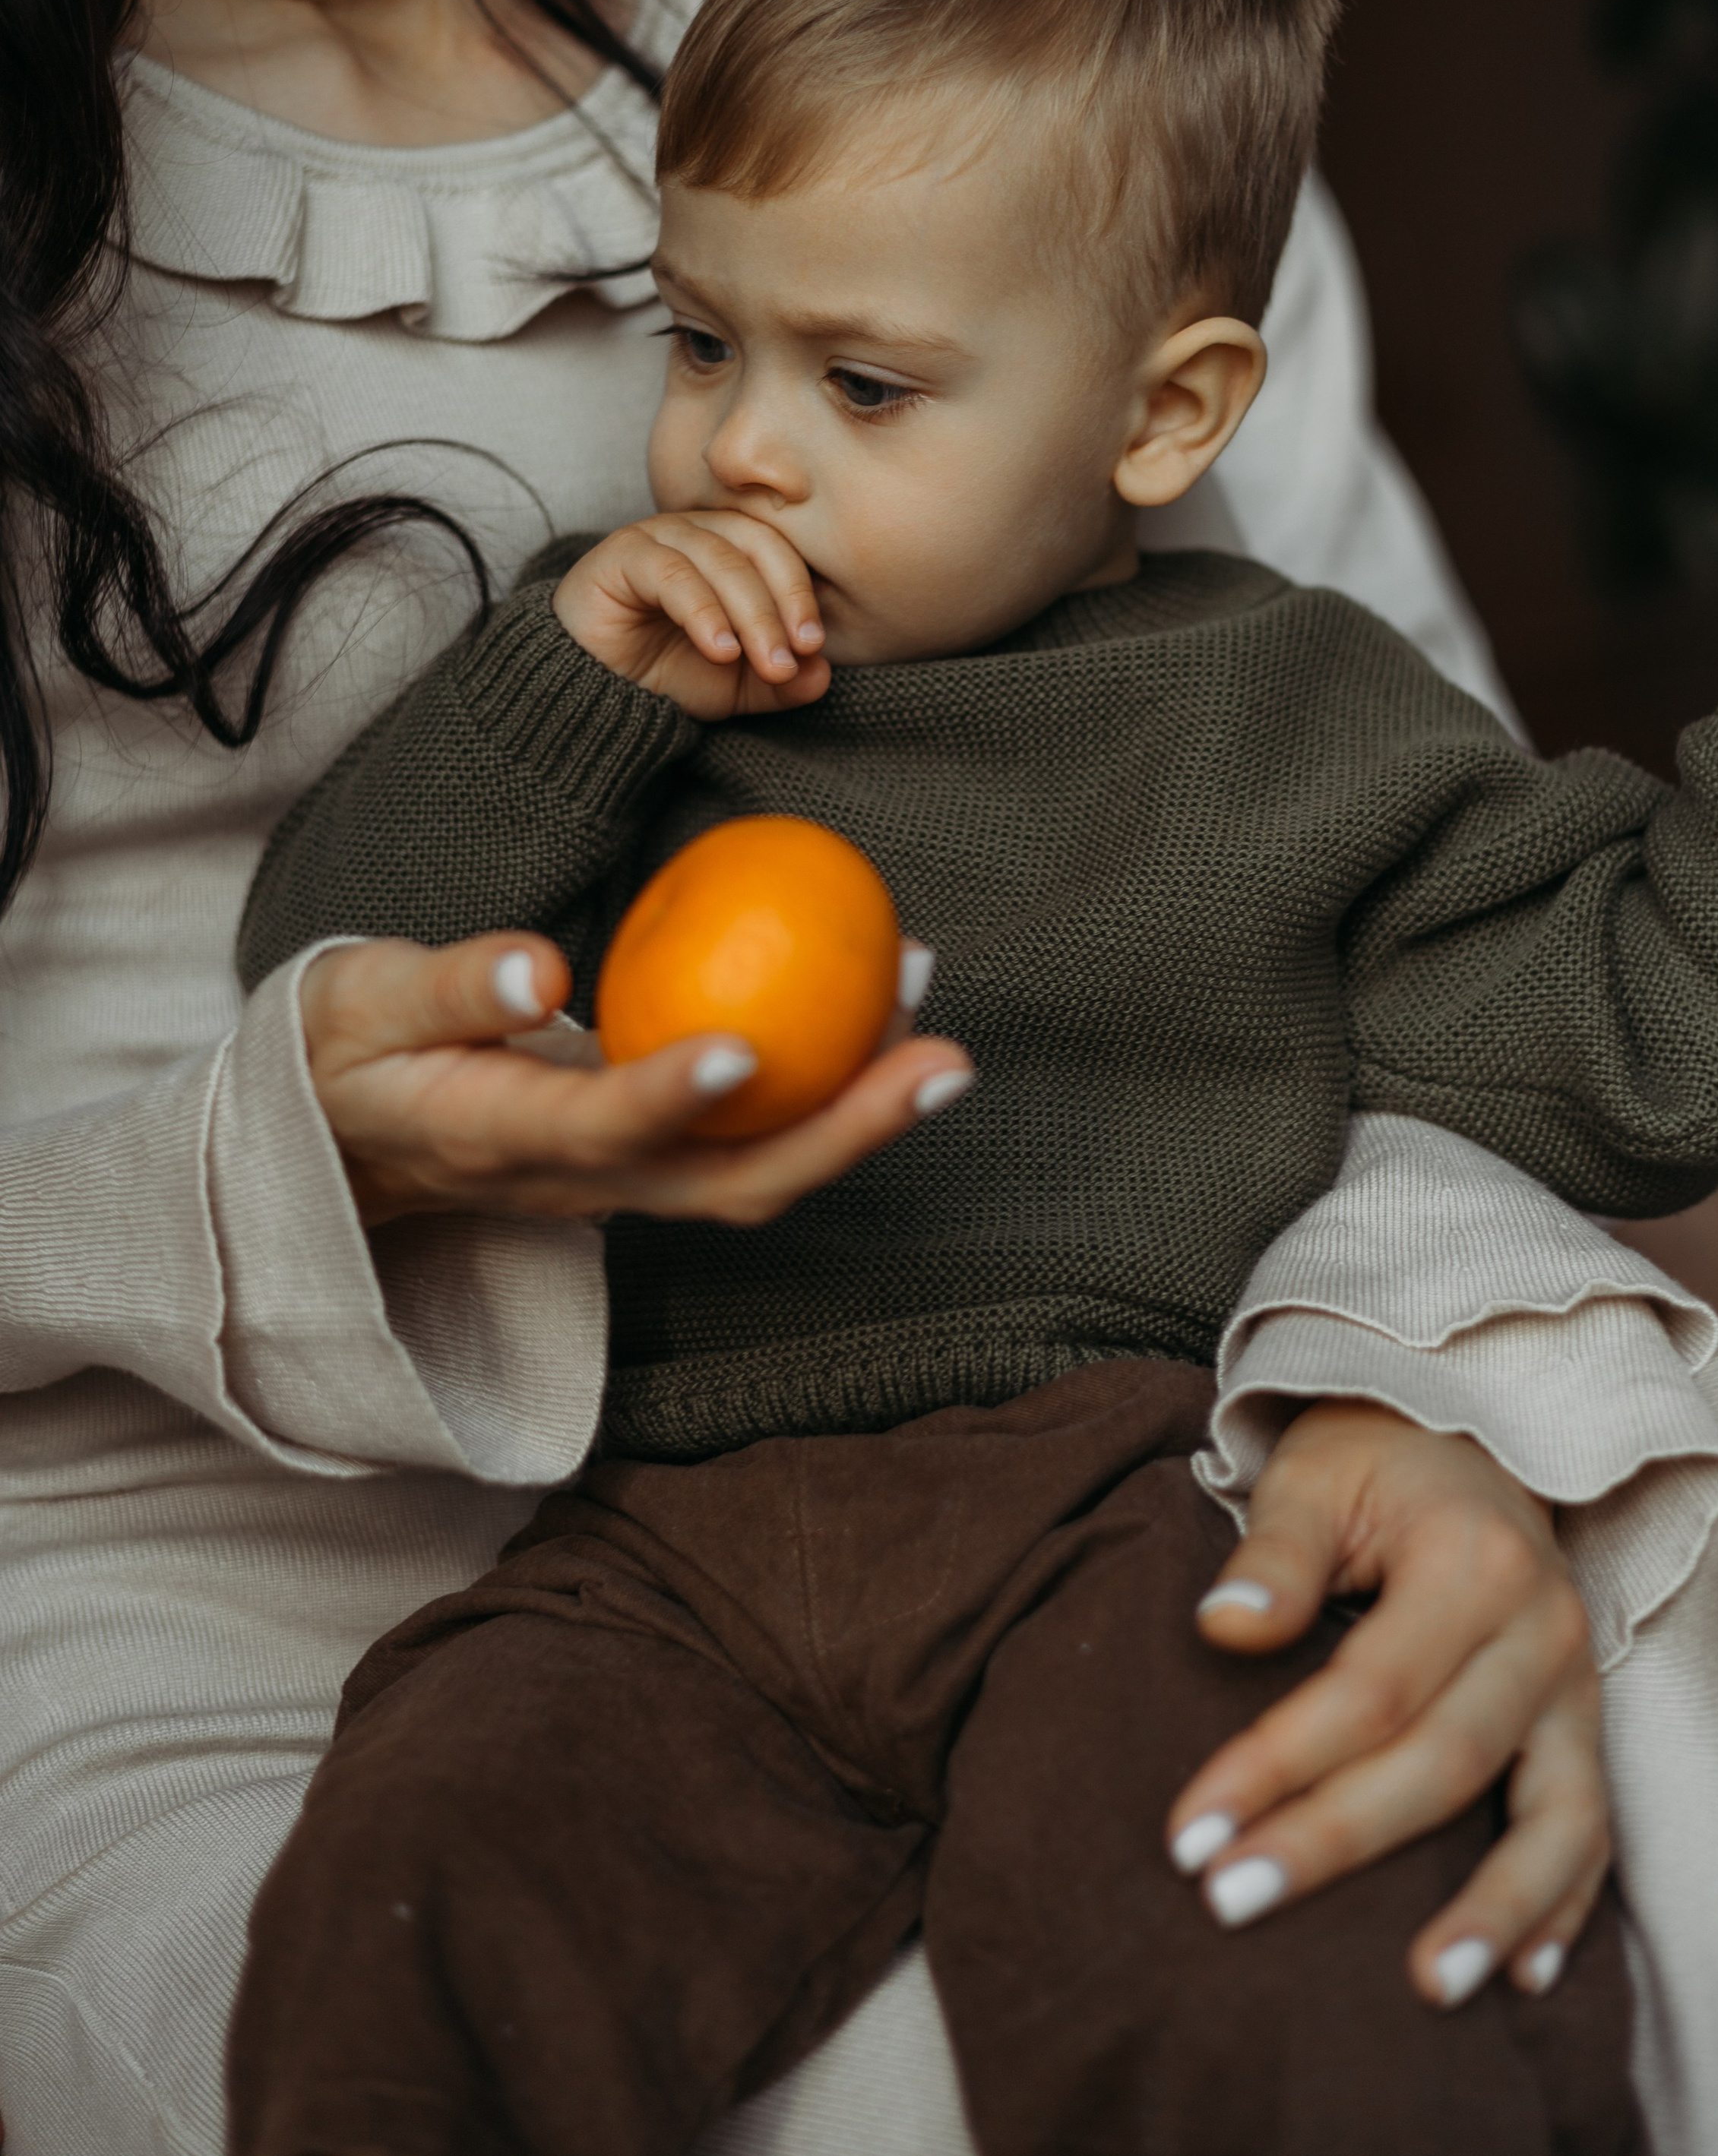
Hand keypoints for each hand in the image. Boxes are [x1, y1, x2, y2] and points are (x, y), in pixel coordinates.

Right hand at [302, 930, 971, 1231]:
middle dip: (843, 1136)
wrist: (334, 1140)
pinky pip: (751, 1145)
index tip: (745, 1048)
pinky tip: (881, 1015)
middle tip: (944, 1062)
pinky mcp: (650, 1164)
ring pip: (755, 1177)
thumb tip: (539, 972)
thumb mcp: (364, 1004)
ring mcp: (624, 1183)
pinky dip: (828, 1096)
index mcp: (500, 1137)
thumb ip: (450, 988)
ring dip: (858, 1121)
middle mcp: (580, 1180)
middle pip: (726, 1184)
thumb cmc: (346, 1051)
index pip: (596, 1128)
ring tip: (939, 1037)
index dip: (669, 1097)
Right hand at [553, 510, 829, 719]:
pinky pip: (672, 573)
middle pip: (756, 549)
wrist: (592, 691)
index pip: (780, 553)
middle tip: (792, 656)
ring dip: (750, 615)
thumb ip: (779, 682)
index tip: (813, 646)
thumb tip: (824, 674)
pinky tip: (719, 650)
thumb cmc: (663, 675)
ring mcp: (658, 536)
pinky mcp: (621, 555)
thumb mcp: (734, 687)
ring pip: (719, 559)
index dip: (801, 595)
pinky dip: (703, 612)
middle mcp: (698, 532)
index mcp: (732, 548)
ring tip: (764, 663)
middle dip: (781, 606)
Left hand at [1167, 1401, 1606, 2005]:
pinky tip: (1521, 1980)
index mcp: (1473, 1560)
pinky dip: (1562, 1906)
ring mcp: (1576, 1684)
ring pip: (1551, 1816)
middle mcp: (1542, 1627)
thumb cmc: (1372, 1457)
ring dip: (1491, 1911)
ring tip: (1424, 1990)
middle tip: (1232, 1902)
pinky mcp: (1585, 1724)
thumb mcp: (1313, 1473)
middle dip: (1336, 1842)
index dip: (1279, 1763)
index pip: (1370, 1688)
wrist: (1466, 1437)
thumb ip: (1276, 1550)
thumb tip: (1222, 1627)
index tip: (1192, 1833)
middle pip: (1443, 1761)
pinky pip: (1592, 1829)